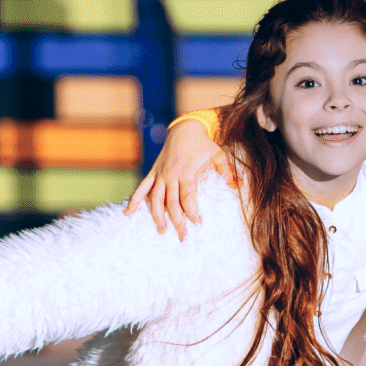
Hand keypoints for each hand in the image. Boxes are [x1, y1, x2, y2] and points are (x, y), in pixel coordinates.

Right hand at [123, 118, 232, 238]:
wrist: (184, 129)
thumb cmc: (203, 144)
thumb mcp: (218, 155)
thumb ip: (227, 171)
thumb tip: (237, 185)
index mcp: (187, 172)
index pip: (187, 196)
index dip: (192, 210)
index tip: (198, 222)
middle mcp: (171, 175)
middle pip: (171, 202)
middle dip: (176, 220)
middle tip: (183, 236)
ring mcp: (160, 174)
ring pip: (155, 198)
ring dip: (157, 216)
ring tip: (161, 231)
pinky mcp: (153, 173)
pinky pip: (141, 188)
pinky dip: (134, 200)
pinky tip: (128, 213)